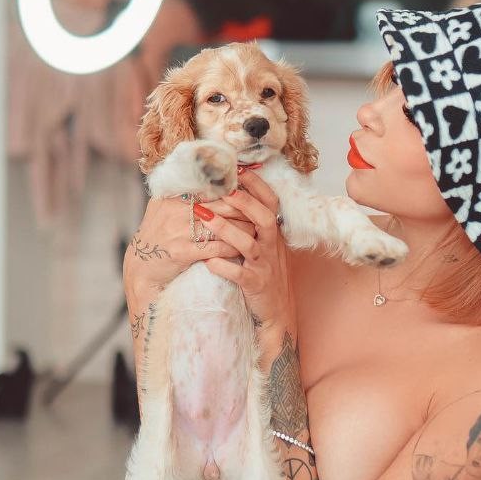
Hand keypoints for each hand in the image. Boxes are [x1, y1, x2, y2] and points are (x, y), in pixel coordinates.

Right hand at [124, 186, 256, 293]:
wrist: (142, 268)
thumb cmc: (157, 236)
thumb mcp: (162, 207)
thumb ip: (181, 191)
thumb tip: (205, 173)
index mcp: (174, 196)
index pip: (211, 187)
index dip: (233, 190)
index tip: (249, 193)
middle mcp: (176, 210)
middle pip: (221, 205)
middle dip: (244, 209)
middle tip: (259, 212)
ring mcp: (179, 231)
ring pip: (223, 226)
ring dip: (243, 229)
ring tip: (256, 230)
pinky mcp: (184, 252)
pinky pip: (217, 247)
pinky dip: (233, 247)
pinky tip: (242, 248)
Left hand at [200, 170, 295, 333]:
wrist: (276, 311)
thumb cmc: (265, 273)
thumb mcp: (264, 245)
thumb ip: (252, 223)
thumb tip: (232, 195)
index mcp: (273, 234)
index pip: (270, 203)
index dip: (256, 185)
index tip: (238, 168)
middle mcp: (271, 246)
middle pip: (264, 218)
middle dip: (243, 202)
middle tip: (222, 188)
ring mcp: (264, 265)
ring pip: (248, 244)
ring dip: (226, 229)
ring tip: (204, 217)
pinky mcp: (255, 285)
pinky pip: (239, 274)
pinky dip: (222, 266)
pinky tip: (206, 260)